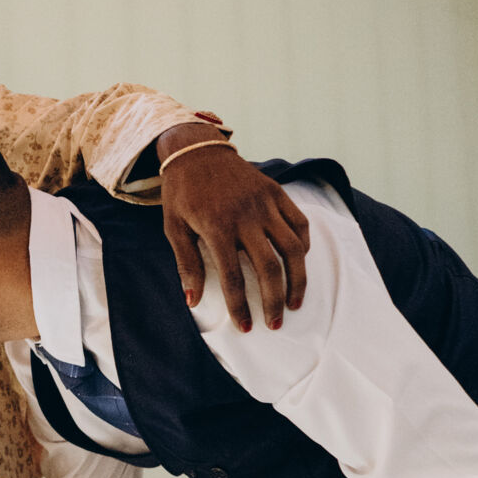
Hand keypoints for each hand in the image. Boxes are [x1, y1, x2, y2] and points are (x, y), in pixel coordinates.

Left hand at [157, 128, 310, 330]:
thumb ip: (187, 264)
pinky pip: (299, 223)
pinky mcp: (277, 193)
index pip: (234, 277)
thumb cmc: (182, 193)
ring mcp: (265, 203)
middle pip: (270, 267)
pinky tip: (299, 264)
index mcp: (217, 227)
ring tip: (294, 302)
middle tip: (275, 323)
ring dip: (297, 280)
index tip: (246, 327)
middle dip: (274, 301)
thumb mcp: (174, 228)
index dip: (240, 306)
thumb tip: (192, 301)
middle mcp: (246, 216)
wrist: (197, 150)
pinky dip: (303, 246)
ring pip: (293, 248)